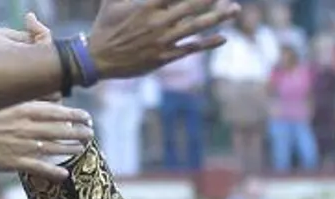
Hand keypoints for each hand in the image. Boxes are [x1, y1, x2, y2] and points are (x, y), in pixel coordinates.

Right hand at [0, 101, 92, 177]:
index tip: (87, 117)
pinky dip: (55, 172)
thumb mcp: (2, 101)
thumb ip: (24, 101)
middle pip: (63, 130)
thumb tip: (45, 98)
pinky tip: (65, 174)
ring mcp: (22, 145)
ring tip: (82, 149)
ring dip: (72, 149)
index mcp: (24, 110)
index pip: (60, 112)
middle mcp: (28, 127)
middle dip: (80, 132)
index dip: (77, 116)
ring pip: (56, 148)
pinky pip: (41, 168)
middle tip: (90, 133)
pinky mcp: (15, 162)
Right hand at [88, 0, 236, 80]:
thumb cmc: (106, 26)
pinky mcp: (166, 56)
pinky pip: (191, 48)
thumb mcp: (112, 1)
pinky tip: (223, 37)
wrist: (99, 58)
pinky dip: (208, 43)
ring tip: (234, 9)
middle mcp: (158, 22)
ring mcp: (163, 40)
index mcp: (146, 6)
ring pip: (196, 26)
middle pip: (191, 6)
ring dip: (218, 17)